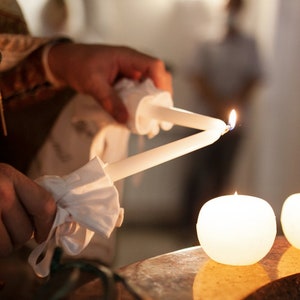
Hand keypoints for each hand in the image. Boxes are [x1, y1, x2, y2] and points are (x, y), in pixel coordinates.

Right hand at [0, 164, 55, 255]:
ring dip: (5, 244)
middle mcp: (1, 191)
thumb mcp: (4, 183)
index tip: (44, 235)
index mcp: (10, 176)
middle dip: (19, 236)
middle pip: (26, 231)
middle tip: (7, 229)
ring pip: (9, 245)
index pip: (45, 205)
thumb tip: (56, 221)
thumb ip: (26, 196)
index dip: (48, 225)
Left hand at [48, 43, 172, 122]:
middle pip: (157, 77)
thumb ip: (108, 100)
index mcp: (127, 57)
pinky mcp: (125, 82)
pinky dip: (139, 103)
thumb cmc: (77, 64)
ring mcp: (129, 73)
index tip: (161, 101)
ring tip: (149, 117)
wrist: (65, 63)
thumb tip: (124, 118)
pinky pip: (138, 92)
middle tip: (157, 113)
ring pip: (149, 86)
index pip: (154, 66)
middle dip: (160, 95)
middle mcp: (132, 64)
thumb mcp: (92, 83)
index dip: (161, 83)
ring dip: (150, 101)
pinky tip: (136, 114)